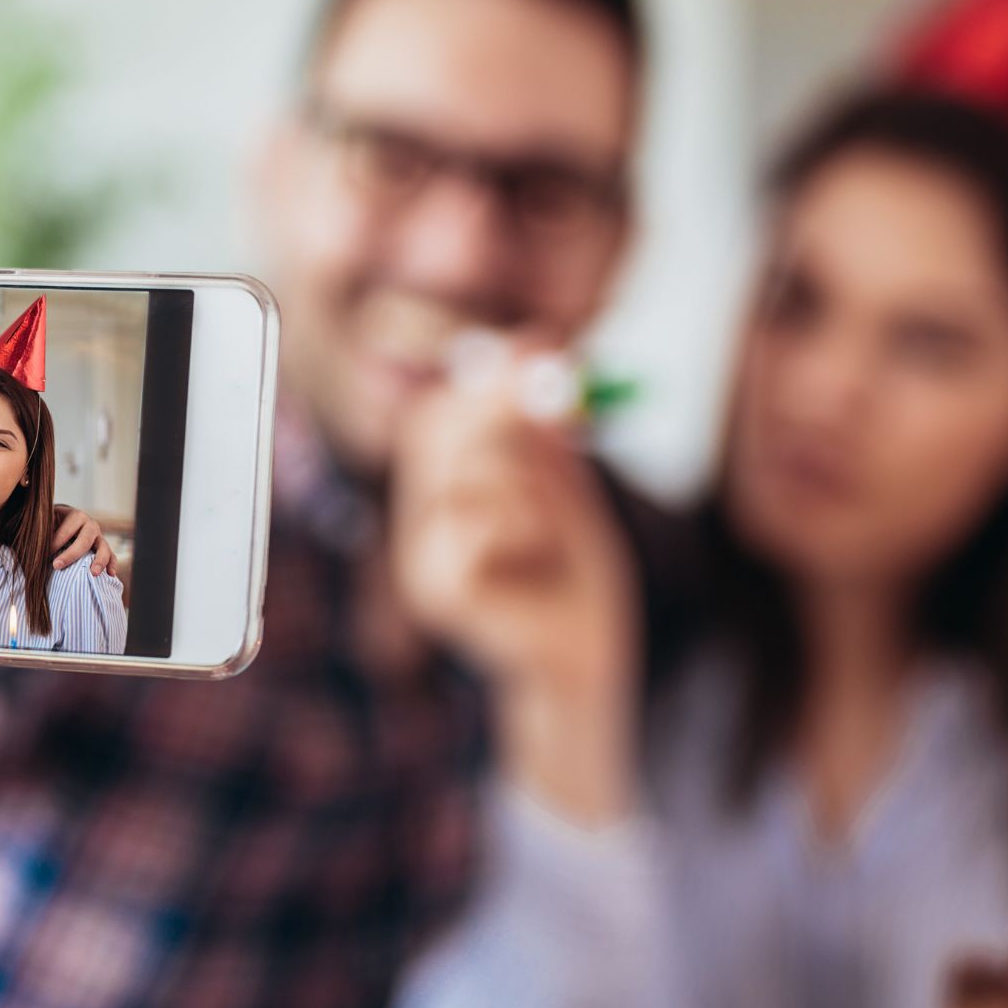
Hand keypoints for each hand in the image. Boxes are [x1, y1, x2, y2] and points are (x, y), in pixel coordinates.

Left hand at [50, 505, 118, 579]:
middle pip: (85, 540)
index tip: (44, 554)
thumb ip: (45, 524)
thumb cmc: (54, 522)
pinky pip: (111, 556)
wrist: (65, 521)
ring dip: (99, 561)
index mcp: (76, 516)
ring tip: (93, 574)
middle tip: (56, 566)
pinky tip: (111, 575)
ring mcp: (99, 537)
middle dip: (71, 554)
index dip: (56, 542)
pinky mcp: (103, 548)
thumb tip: (43, 531)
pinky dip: (112, 564)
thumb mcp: (48, 519)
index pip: (66, 529)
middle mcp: (90, 525)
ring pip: (103, 548)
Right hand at [388, 362, 642, 824]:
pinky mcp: (439, 592)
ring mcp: (422, 559)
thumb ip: (546, 427)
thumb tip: (534, 342)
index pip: (435, 417)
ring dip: (528, 484)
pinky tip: (541, 564)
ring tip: (552, 528)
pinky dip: (526, 530)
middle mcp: (420, 524)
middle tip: (561, 415)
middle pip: (437, 430)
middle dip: (504, 410)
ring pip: (467, 475)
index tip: (541, 351)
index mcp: (442, 496)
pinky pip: (481, 526)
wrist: (586, 665)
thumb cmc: (575, 581)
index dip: (483, 380)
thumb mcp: (567, 489)